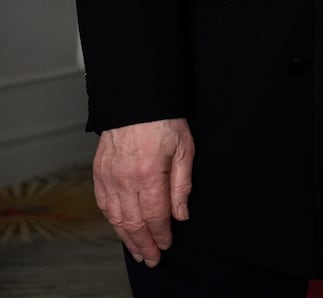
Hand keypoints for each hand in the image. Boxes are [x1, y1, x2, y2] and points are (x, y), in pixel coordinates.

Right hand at [92, 118, 194, 266]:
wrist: (136, 101)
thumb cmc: (164, 122)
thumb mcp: (185, 149)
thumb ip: (182, 185)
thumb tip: (181, 215)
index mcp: (149, 176)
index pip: (155, 216)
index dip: (161, 234)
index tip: (167, 245)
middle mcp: (125, 181)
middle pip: (133, 223)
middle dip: (143, 244)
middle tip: (151, 259)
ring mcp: (109, 178)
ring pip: (116, 217)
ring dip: (126, 237)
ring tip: (136, 250)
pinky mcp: (99, 172)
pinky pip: (104, 203)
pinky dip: (112, 219)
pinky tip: (120, 227)